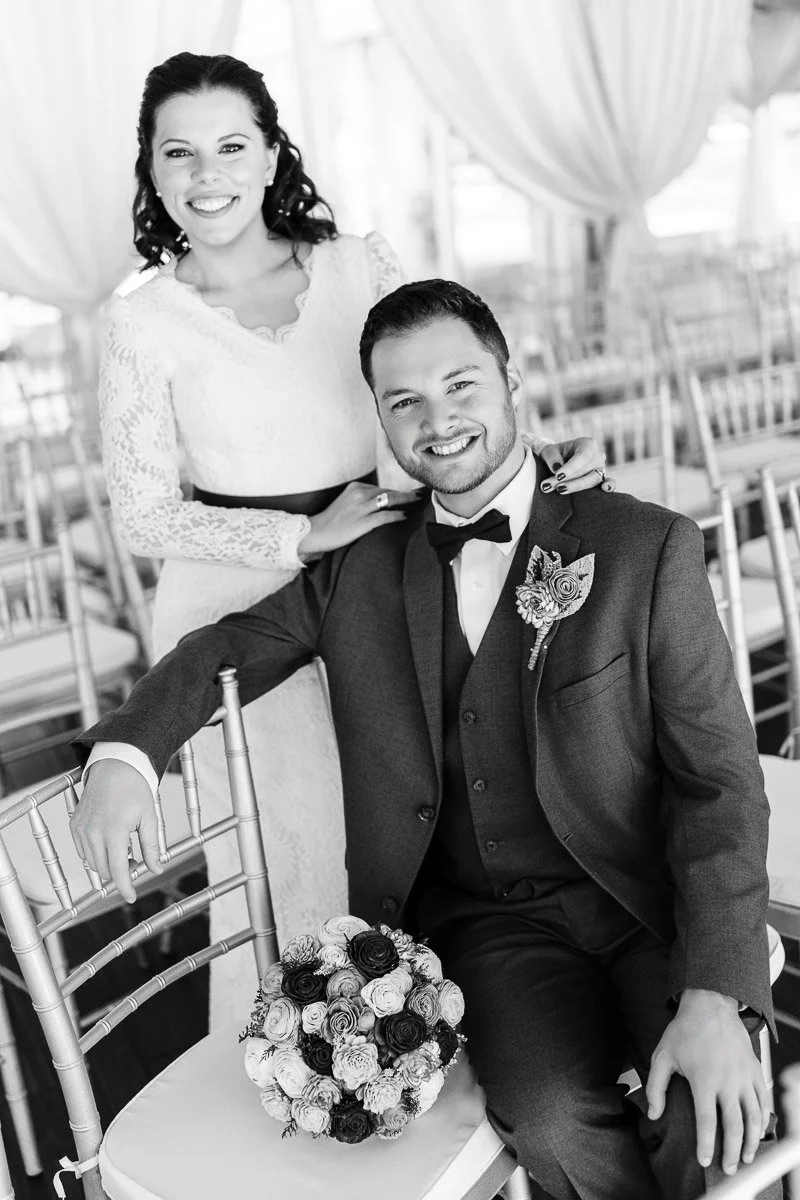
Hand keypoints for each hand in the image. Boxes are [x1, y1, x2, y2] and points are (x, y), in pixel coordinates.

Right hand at [70, 760, 162, 903]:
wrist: (115, 767)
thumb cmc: (134, 789)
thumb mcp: (149, 818)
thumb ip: (152, 847)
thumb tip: (156, 869)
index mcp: (114, 830)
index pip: (117, 870)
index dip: (125, 887)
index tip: (131, 896)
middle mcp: (93, 831)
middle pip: (104, 869)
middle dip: (120, 872)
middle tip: (135, 861)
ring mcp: (81, 828)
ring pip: (92, 862)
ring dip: (107, 863)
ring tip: (124, 849)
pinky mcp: (74, 825)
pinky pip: (83, 850)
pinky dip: (96, 853)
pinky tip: (109, 842)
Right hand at [298, 482, 419, 555]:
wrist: (316, 531)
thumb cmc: (332, 520)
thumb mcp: (346, 502)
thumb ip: (361, 499)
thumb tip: (381, 502)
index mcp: (355, 487)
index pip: (381, 488)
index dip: (397, 491)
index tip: (409, 492)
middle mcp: (359, 494)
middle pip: (388, 492)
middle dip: (406, 493)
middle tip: (420, 494)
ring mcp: (361, 507)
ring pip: (390, 500)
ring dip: (406, 500)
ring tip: (417, 502)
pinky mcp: (362, 521)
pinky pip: (385, 516)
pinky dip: (397, 515)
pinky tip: (404, 516)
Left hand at [535, 436, 616, 494]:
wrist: (559, 462)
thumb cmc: (554, 454)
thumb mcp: (549, 451)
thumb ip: (552, 457)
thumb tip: (556, 468)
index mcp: (587, 444)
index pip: (582, 456)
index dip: (571, 467)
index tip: (558, 476)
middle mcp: (597, 455)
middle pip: (586, 469)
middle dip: (567, 479)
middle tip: (547, 486)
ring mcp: (601, 468)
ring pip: (593, 479)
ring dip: (575, 486)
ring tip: (559, 490)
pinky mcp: (602, 479)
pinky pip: (609, 482)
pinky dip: (609, 486)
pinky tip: (605, 489)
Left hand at [646, 989, 769, 1175]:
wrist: (710, 1005)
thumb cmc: (685, 1030)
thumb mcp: (662, 1055)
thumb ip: (656, 1086)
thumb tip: (654, 1114)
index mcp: (704, 1079)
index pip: (707, 1121)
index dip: (706, 1144)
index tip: (705, 1161)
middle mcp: (727, 1080)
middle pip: (735, 1125)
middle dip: (732, 1152)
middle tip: (729, 1168)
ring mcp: (744, 1075)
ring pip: (754, 1117)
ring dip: (752, 1141)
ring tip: (746, 1157)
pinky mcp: (754, 1069)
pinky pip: (764, 1099)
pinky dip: (764, 1119)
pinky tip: (758, 1131)